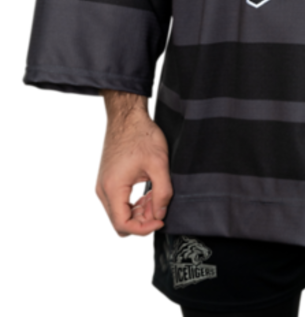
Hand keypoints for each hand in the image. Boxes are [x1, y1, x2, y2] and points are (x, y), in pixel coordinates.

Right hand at [92, 113, 172, 239]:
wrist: (127, 117)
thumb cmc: (142, 136)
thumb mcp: (159, 164)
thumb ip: (162, 193)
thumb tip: (159, 216)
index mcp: (112, 188)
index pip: (123, 225)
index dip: (143, 229)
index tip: (160, 222)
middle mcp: (100, 191)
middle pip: (116, 225)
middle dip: (139, 223)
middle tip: (158, 211)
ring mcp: (98, 188)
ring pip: (114, 217)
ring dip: (135, 216)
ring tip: (154, 202)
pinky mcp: (102, 183)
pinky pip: (113, 205)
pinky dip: (129, 207)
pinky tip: (145, 198)